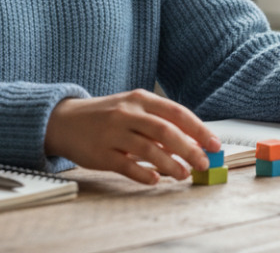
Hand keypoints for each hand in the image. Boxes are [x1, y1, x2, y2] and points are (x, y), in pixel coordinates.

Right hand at [44, 89, 220, 184]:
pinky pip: (126, 165)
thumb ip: (159, 123)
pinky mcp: (100, 153)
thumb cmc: (107, 116)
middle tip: (203, 163)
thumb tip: (192, 143)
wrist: (64, 120)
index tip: (215, 144)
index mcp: (140, 99)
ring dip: (170, 164)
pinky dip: (143, 173)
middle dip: (189, 149)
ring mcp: (113, 133)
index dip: (198, 129)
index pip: (176, 112)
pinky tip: (155, 180)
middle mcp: (128, 113)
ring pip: (148, 149)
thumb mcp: (133, 110)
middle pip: (165, 131)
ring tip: (184, 175)